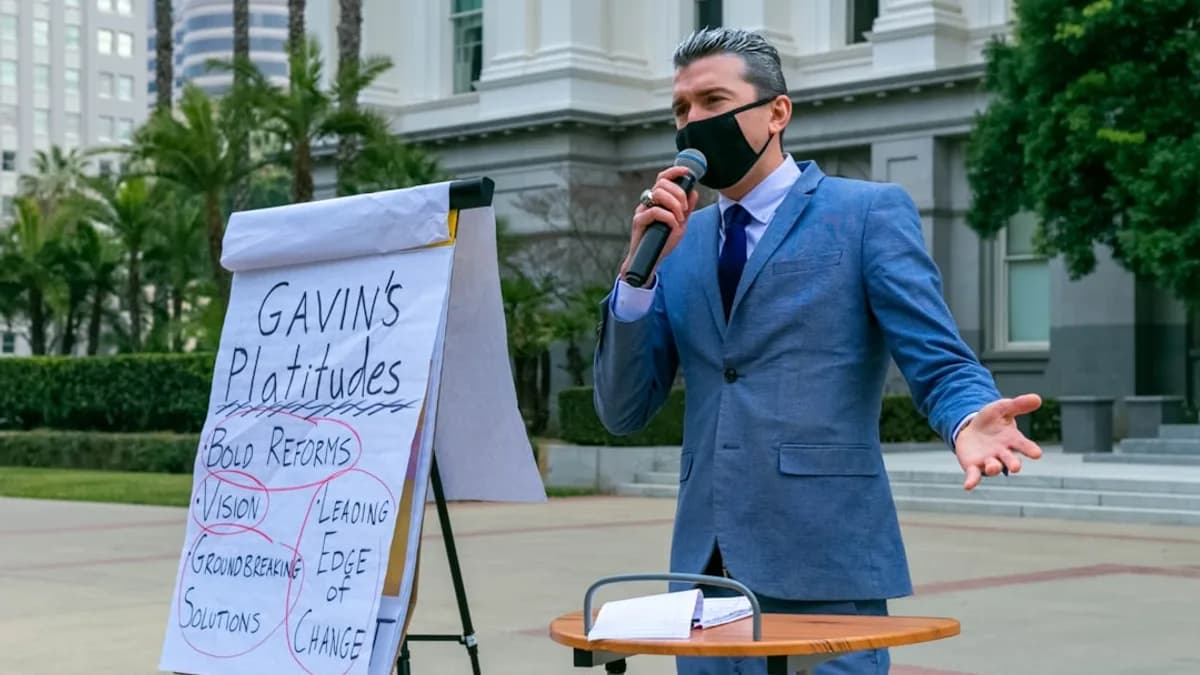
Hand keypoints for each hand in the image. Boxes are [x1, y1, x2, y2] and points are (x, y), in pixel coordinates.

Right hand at [620, 166, 700, 281]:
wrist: (651, 259)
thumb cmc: (663, 241)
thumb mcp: (681, 223)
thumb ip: (687, 208)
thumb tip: (694, 191)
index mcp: (658, 200)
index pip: (663, 178)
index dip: (674, 171)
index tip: (687, 172)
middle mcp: (648, 202)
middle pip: (662, 184)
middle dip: (678, 193)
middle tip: (685, 209)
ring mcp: (642, 210)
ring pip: (658, 194)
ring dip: (674, 204)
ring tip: (679, 218)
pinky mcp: (638, 221)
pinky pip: (654, 211)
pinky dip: (668, 217)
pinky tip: (673, 225)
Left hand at [953, 393, 1043, 490]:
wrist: (971, 429)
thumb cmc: (991, 420)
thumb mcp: (1002, 408)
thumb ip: (1018, 405)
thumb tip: (1037, 398)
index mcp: (1012, 440)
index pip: (1023, 445)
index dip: (1030, 449)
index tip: (1037, 454)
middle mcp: (1002, 453)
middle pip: (1010, 460)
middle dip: (1013, 464)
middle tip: (1016, 467)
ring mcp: (988, 461)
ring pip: (993, 467)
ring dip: (994, 468)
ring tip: (993, 467)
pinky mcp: (973, 466)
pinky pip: (974, 475)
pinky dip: (972, 481)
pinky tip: (968, 486)